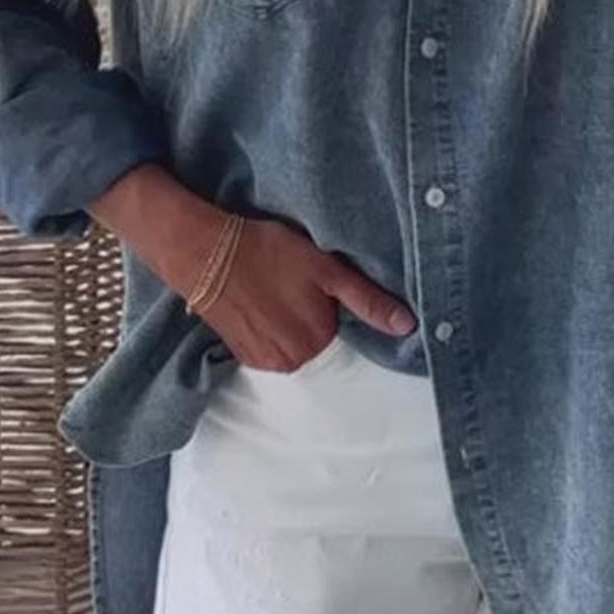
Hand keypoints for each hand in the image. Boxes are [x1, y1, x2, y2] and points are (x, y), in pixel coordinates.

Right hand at [180, 209, 418, 372]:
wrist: (204, 252)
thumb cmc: (268, 251)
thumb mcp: (326, 269)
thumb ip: (368, 300)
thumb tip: (408, 326)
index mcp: (319, 340)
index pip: (339, 324)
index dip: (328, 299)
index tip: (312, 281)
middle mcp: (293, 361)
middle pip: (315, 337)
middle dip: (308, 312)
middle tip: (290, 281)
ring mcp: (264, 362)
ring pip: (291, 342)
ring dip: (286, 321)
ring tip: (271, 289)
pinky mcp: (242, 356)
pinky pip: (268, 346)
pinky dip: (266, 328)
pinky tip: (256, 302)